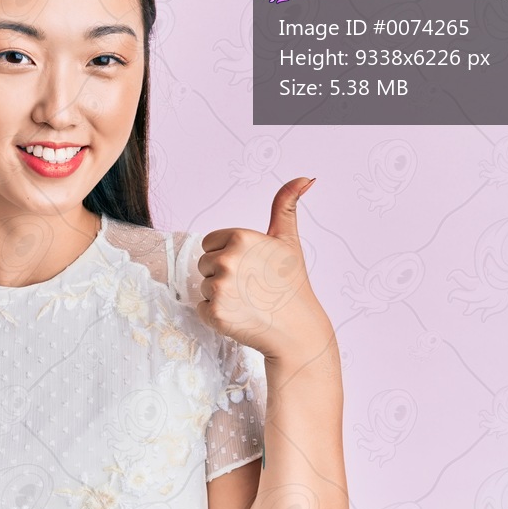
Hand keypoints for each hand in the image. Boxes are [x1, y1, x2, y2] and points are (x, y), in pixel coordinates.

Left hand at [196, 177, 332, 366]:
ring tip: (248, 302)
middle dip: (223, 275)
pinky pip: (201, 308)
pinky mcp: (215, 313)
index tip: (251, 268)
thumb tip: (306, 178)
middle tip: (251, 287)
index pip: (210, 243)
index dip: (228, 255)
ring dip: (220, 295)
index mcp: (241, 237)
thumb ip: (285, 206)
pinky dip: (217, 315)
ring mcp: (220, 287)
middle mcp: (228, 259)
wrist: (297, 330)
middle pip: (203, 264)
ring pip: (203, 286)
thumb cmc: (291, 284)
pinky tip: (241, 316)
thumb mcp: (287, 240)